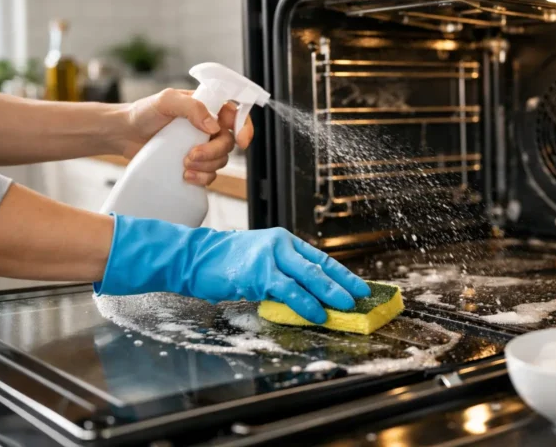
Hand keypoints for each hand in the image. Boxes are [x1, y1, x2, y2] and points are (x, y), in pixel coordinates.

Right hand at [97, 218, 371, 323]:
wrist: (195, 258)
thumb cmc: (226, 263)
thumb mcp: (260, 262)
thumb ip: (283, 274)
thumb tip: (309, 295)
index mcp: (284, 241)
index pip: (321, 258)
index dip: (342, 274)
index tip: (359, 286)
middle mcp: (281, 245)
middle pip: (319, 266)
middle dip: (342, 284)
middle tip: (360, 298)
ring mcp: (270, 257)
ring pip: (308, 277)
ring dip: (329, 294)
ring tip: (345, 307)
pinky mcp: (259, 273)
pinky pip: (288, 290)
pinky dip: (305, 303)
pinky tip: (316, 313)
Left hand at [114, 89, 254, 185]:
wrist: (124, 134)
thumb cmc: (143, 112)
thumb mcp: (166, 100)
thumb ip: (191, 106)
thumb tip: (213, 125)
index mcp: (208, 108)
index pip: (236, 114)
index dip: (245, 127)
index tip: (241, 141)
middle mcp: (209, 127)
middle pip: (228, 142)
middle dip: (213, 152)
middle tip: (191, 155)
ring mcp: (202, 147)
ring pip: (220, 161)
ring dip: (206, 166)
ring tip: (184, 165)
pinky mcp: (194, 165)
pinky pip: (209, 175)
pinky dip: (202, 178)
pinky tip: (186, 177)